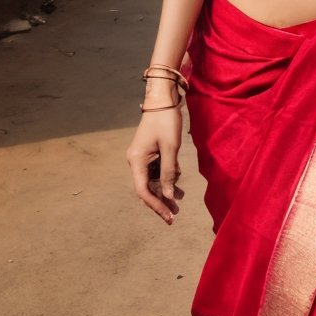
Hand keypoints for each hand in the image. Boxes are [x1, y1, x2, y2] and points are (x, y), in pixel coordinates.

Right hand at [126, 105, 184, 223]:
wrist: (162, 99)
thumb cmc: (166, 121)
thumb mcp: (170, 148)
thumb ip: (169, 173)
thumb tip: (168, 195)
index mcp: (137, 161)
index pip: (143, 191)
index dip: (156, 205)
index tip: (169, 216)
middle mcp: (136, 161)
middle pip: (147, 188)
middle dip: (161, 201)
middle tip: (175, 214)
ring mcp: (142, 157)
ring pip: (153, 180)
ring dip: (165, 189)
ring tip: (180, 200)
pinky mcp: (149, 153)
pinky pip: (157, 171)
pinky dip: (167, 177)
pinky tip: (178, 181)